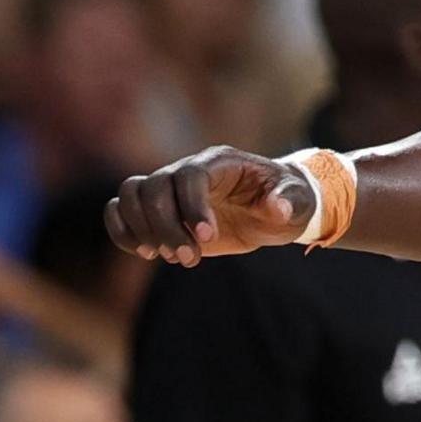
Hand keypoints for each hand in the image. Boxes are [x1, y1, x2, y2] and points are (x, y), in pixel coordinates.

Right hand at [107, 147, 312, 264]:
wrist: (276, 208)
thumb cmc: (289, 201)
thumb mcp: (298, 201)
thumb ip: (288, 201)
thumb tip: (276, 207)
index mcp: (220, 162)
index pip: (190, 175)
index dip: (192, 206)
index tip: (208, 238)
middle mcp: (188, 170)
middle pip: (154, 188)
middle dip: (167, 227)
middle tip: (190, 258)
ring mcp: (170, 188)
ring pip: (132, 196)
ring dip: (143, 230)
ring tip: (171, 256)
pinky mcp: (160, 209)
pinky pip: (121, 210)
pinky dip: (123, 231)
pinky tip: (145, 253)